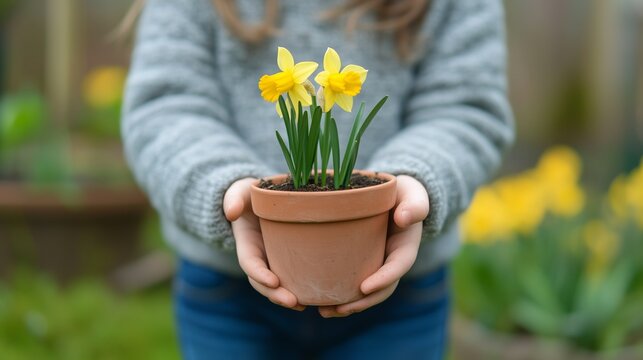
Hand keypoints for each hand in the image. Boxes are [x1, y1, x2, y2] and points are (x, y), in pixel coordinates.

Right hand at [223, 178, 304, 310]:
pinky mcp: (286, 261)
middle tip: (293, 302)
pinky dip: (298, 290)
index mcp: (247, 244)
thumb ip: (234, 198)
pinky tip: (313, 299)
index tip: (273, 282)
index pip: (250, 263)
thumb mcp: (240, 192)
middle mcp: (258, 258)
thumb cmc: (249, 195)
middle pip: (263, 283)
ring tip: (302, 305)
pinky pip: (290, 279)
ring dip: (287, 298)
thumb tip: (231, 212)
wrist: (259, 200)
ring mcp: (271, 262)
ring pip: (276, 286)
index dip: (259, 274)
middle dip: (275, 294)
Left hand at [318, 175, 428, 317]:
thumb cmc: (404, 193)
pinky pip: (352, 283)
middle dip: (362, 302)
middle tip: (340, 309)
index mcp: (405, 247)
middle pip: (381, 289)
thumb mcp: (413, 193)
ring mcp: (377, 265)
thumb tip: (404, 219)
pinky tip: (318, 300)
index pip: (398, 267)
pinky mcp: (362, 263)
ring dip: (347, 305)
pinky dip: (339, 294)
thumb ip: (414, 205)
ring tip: (324, 312)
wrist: (395, 196)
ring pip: (366, 292)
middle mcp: (391, 262)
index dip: (384, 279)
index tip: (365, 287)